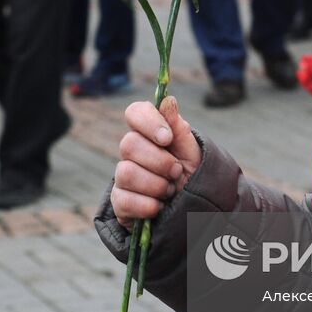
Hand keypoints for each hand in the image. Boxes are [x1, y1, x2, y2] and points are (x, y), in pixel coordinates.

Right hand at [110, 96, 201, 226]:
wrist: (193, 210)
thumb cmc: (191, 176)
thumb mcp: (192, 153)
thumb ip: (179, 129)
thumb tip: (168, 100)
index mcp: (149, 132)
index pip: (134, 112)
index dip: (148, 122)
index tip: (167, 138)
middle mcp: (132, 151)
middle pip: (128, 144)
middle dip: (160, 161)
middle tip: (177, 171)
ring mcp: (123, 176)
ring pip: (126, 173)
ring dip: (156, 186)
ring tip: (171, 191)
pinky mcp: (119, 201)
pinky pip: (123, 200)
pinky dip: (147, 206)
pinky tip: (159, 207)